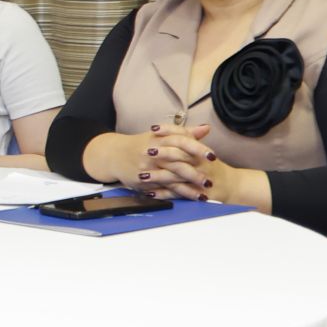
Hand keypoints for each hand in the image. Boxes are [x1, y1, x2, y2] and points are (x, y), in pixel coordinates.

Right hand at [99, 122, 215, 197]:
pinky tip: (190, 197)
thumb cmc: (141, 144)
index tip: (212, 156)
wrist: (113, 155)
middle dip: (195, 172)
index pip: (181, 141)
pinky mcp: (142, 181)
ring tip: (204, 191)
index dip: (197, 149)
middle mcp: (152, 153)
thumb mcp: (160, 135)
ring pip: (171, 177)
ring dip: (188, 186)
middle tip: (212, 179)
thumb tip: (206, 129)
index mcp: (159, 139)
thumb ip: (185, 133)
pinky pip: (163, 189)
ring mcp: (147, 168)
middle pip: (177, 161)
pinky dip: (178, 193)